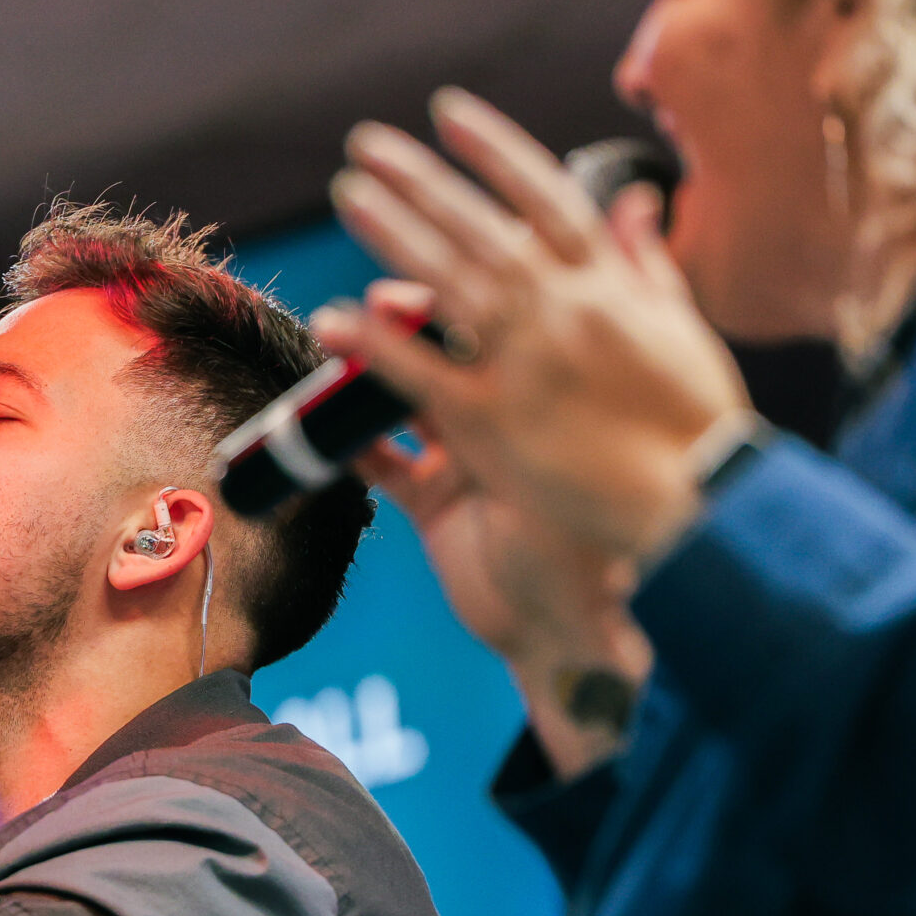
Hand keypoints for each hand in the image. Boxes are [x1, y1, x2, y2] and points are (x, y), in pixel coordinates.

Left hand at [327, 89, 749, 563]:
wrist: (698, 510)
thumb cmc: (697, 429)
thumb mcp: (682, 331)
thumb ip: (646, 263)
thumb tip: (637, 201)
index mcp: (609, 286)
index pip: (544, 197)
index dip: (493, 150)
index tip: (448, 112)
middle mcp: (564, 311)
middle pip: (480, 228)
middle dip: (422, 180)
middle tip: (365, 144)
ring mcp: (525, 365)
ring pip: (446, 284)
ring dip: (393, 234)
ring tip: (349, 196)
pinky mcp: (494, 427)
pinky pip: (421, 379)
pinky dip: (378, 347)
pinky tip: (338, 318)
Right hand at [335, 286, 653, 777]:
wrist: (568, 632)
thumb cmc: (594, 548)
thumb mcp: (563, 466)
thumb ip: (539, 399)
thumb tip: (557, 345)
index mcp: (547, 400)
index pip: (503, 330)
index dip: (468, 304)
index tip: (433, 283)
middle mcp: (508, 419)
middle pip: (449, 353)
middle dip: (409, 327)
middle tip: (375, 305)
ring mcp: (467, 460)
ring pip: (407, 401)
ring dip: (368, 380)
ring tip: (337, 355)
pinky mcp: (433, 503)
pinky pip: (383, 464)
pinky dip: (349, 445)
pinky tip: (321, 425)